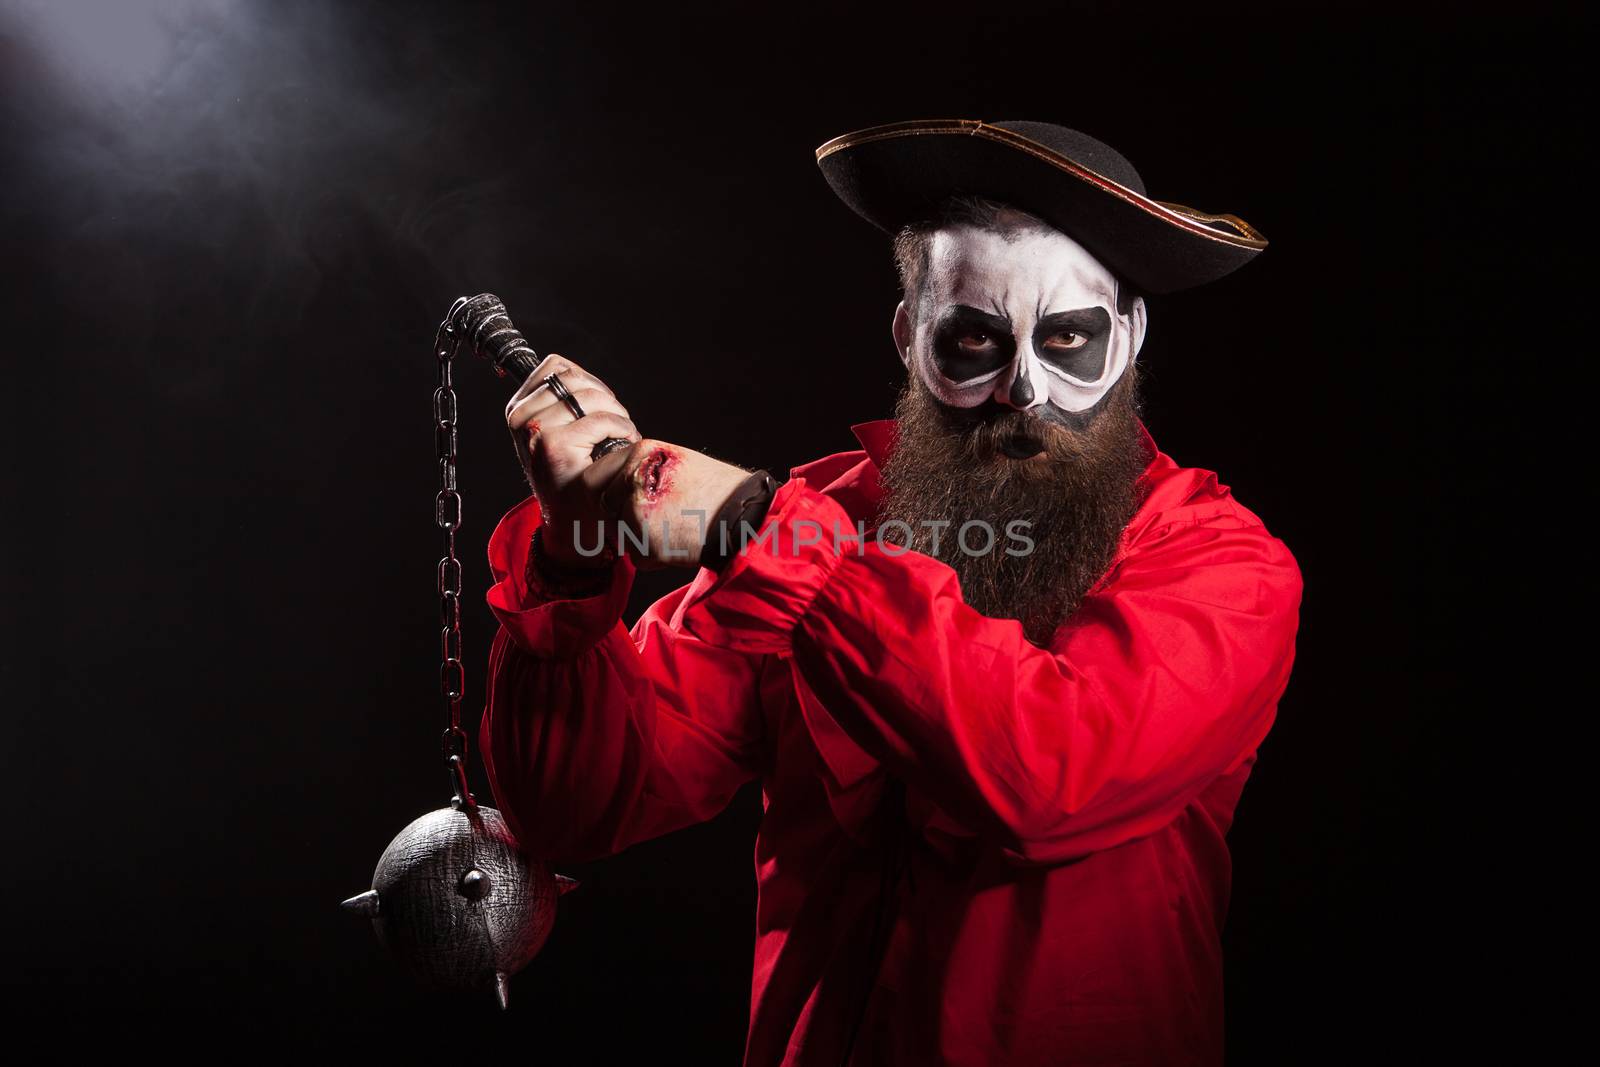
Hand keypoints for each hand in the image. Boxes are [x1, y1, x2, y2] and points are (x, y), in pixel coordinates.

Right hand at [505, 353, 638, 568]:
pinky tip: (621, 448)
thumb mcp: (554, 433)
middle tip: (613, 426)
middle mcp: (520, 420)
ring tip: (618, 437)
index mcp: (517, 410)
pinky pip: (602, 420)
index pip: (556, 367)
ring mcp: (535, 434)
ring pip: (590, 396)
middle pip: (575, 378)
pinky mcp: (554, 448)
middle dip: (604, 398)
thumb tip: (566, 367)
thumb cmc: (571, 478)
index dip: (587, 383)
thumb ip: (557, 400)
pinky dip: (622, 430)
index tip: (597, 409)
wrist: (572, 526)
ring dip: (617, 414)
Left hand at [598, 440, 754, 570]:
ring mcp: (636, 508)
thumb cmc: (717, 492)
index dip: (613, 491)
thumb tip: (620, 484)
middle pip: (604, 503)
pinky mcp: (644, 539)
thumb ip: (644, 469)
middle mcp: (634, 477)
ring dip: (638, 538)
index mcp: (642, 453)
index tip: (628, 501)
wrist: (742, 515)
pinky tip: (678, 544)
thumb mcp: (677, 463)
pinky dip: (653, 557)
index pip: (601, 472)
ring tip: (672, 530)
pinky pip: (635, 555)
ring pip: (619, 531)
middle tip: (651, 521)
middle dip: (619, 516)